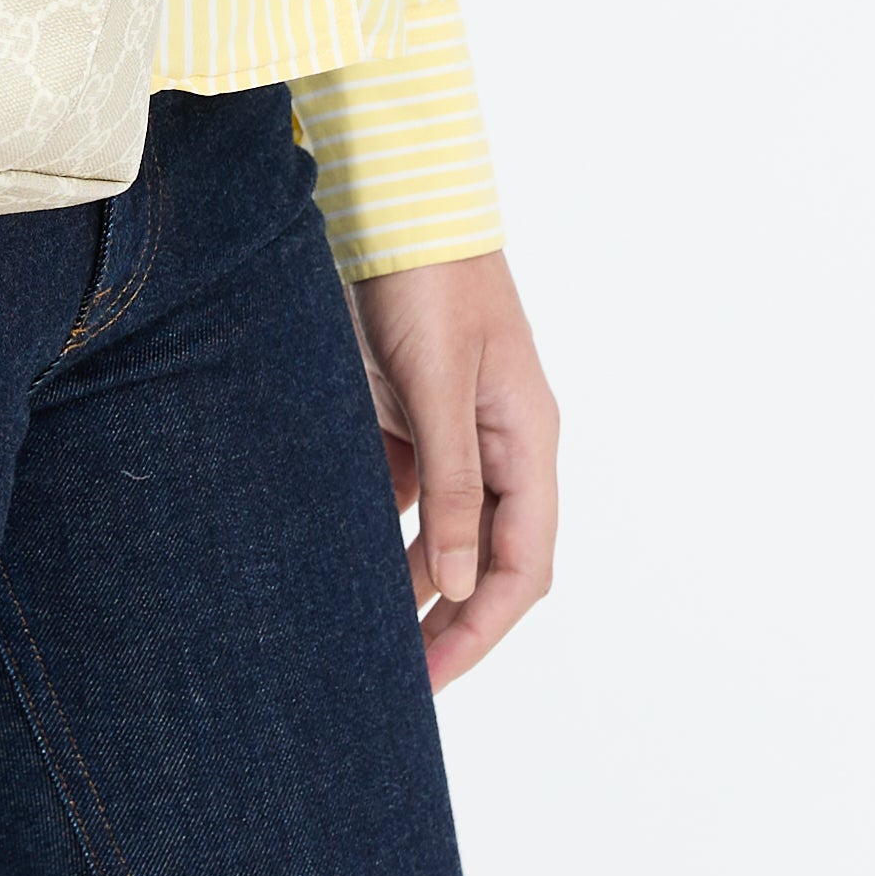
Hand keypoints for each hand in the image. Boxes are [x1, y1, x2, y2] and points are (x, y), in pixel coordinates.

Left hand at [348, 248, 556, 690]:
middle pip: (490, 556)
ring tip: (366, 633)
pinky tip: (347, 556)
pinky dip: (386, 526)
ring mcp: (459, 424)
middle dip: (451, 619)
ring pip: (449, 528)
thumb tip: (464, 582)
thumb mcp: (437, 386)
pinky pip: (411, 487)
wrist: (393, 197)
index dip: (483, 627)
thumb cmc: (425, 280)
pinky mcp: (415, 406)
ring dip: (416, 580)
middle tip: (396, 678)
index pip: (524, 564)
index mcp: (527, 439)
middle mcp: (502, 441)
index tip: (432, 675)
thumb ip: (452, 483)